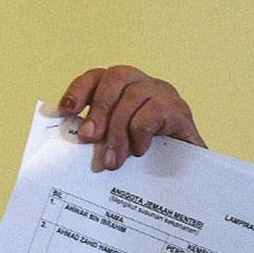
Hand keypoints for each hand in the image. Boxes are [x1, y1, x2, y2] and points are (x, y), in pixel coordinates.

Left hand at [56, 65, 205, 169]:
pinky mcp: (180, 111)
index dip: (79, 89)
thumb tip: (71, 140)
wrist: (187, 176)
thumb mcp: (116, 144)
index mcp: (123, 89)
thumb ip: (96, 137)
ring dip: (117, 131)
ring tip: (112, 160)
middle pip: (116, 77)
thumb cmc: (147, 158)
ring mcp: (164, 94)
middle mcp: (143, 85)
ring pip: (133, 97)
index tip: (66, 110)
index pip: (98, 76)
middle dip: (98, 108)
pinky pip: (154, 111)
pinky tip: (139, 150)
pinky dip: (141, 133)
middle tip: (88, 138)